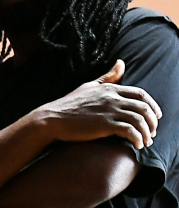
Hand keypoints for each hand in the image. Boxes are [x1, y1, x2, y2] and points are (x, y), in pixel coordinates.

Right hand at [37, 60, 160, 148]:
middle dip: (153, 122)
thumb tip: (121, 62)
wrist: (52, 119)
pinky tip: (137, 145)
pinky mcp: (104, 125)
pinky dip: (138, 138)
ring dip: (147, 133)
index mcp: (110, 89)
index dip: (152, 105)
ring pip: (139, 120)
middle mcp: (112, 98)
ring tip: (146, 141)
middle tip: (153, 132)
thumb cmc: (69, 104)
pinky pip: (130, 131)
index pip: (141, 94)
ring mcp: (109, 111)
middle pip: (144, 108)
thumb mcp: (89, 86)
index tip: (156, 116)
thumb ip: (108, 77)